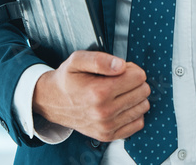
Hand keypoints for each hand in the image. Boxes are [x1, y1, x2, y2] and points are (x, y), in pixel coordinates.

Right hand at [31, 50, 149, 142]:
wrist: (52, 102)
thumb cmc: (67, 79)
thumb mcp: (77, 60)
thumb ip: (100, 59)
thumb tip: (121, 65)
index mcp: (98, 91)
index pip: (138, 77)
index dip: (131, 69)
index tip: (121, 69)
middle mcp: (104, 112)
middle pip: (143, 91)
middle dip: (134, 82)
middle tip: (119, 79)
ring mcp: (107, 126)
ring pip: (143, 107)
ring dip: (135, 97)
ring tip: (119, 92)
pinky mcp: (108, 135)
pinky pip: (138, 123)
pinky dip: (133, 112)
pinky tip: (121, 105)